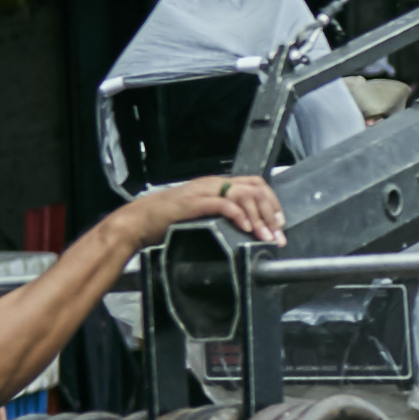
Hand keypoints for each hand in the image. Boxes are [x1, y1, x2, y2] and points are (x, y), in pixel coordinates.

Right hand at [127, 173, 286, 244]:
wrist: (139, 221)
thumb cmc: (168, 220)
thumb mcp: (202, 214)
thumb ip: (221, 215)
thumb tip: (246, 229)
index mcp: (217, 185)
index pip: (255, 184)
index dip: (272, 202)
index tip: (279, 223)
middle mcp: (213, 184)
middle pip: (255, 189)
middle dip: (271, 213)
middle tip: (277, 234)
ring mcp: (203, 192)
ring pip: (243, 195)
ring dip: (259, 217)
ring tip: (265, 236)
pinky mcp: (194, 203)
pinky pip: (223, 203)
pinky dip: (238, 215)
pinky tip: (246, 227)